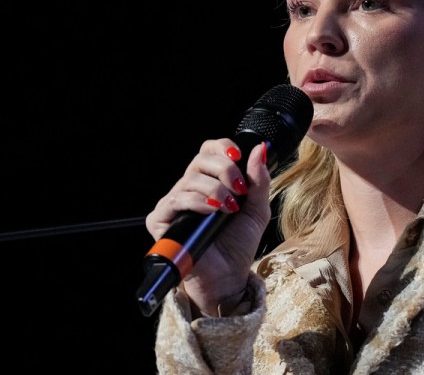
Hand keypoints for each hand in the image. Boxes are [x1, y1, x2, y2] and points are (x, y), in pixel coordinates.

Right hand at [145, 138, 271, 313]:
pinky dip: (197, 201)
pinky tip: (212, 211)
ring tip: (229, 208)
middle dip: (225, 169)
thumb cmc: (238, 244)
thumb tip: (261, 149)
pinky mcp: (162, 221)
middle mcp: (190, 188)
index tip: (238, 156)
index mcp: (210, 181)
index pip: (209, 150)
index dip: (222, 147)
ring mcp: (174, 204)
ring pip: (190, 179)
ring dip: (216, 189)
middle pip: (200, 159)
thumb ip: (259, 180)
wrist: (228, 277)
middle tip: (240, 189)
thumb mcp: (257, 209)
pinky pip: (175, 200)